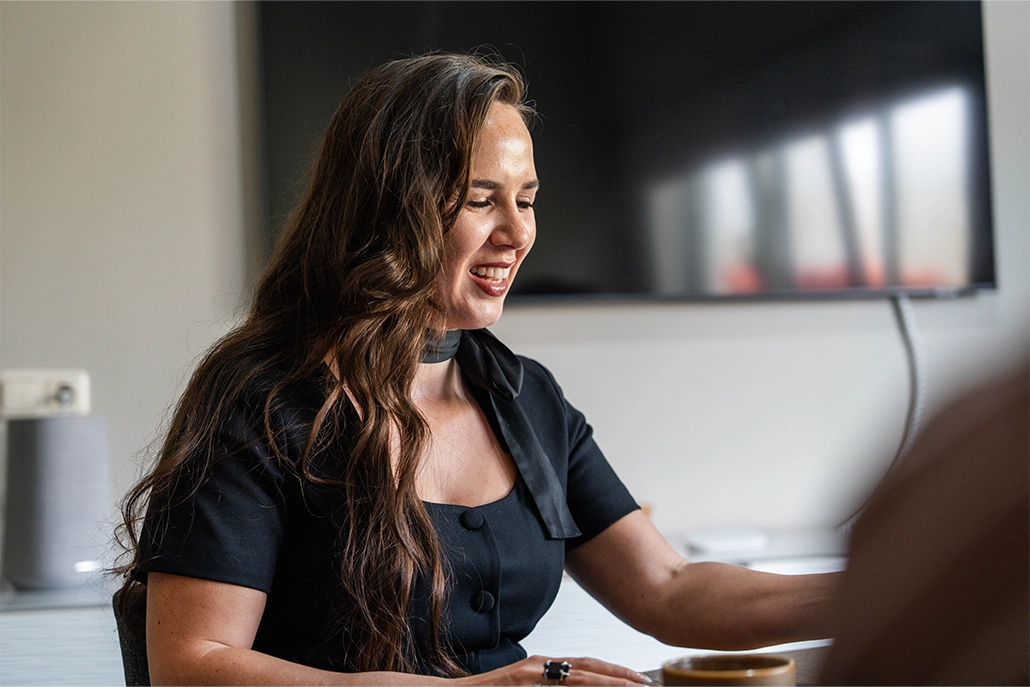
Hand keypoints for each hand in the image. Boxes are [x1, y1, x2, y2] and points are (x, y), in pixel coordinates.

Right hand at [455, 655, 651, 685]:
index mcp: (542, 668)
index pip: (586, 667)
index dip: (613, 673)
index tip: (637, 681)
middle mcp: (540, 665)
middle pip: (590, 667)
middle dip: (620, 676)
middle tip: (646, 684)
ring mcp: (531, 672)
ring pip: (580, 674)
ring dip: (609, 681)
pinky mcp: (522, 679)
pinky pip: (560, 683)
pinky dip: (583, 685)